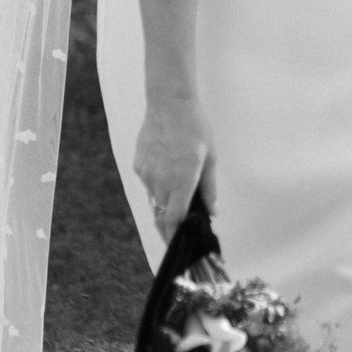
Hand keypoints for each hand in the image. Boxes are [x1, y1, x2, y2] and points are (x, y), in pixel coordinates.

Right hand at [133, 95, 213, 239]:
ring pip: (153, 201)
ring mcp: (147, 174)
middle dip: (167, 230)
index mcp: (182, 180)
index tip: (179, 248)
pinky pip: (148, 184)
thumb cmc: (195, 127)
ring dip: (163, 207)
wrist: (168, 102)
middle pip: (160, 216)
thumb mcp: (210, 157)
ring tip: (176, 202)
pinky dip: (157, 187)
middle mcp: (161, 181)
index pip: (175, 220)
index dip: (175, 237)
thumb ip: (209, 189)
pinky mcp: (138, 165)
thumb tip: (212, 212)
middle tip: (175, 239)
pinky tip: (167, 173)